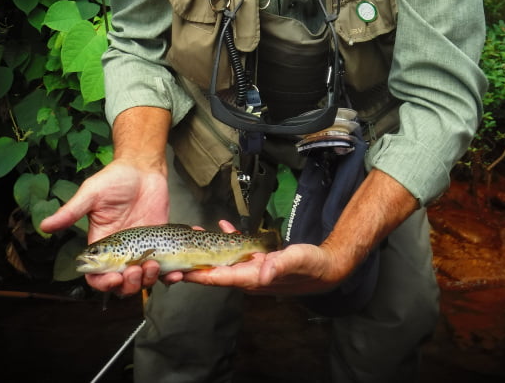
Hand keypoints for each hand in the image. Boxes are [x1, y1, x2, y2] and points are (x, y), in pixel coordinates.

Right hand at [40, 158, 168, 295]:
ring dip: (150, 280)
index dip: (104, 283)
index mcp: (102, 244)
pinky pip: (166, 268)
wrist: (143, 167)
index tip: (114, 278)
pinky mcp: (161, 244)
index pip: (98, 276)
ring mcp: (142, 249)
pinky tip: (178, 273)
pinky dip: (172, 276)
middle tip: (137, 269)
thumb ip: (71, 212)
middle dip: (129, 284)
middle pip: (122, 283)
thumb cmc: (115, 178)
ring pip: (144, 279)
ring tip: (154, 265)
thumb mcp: (91, 193)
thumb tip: (43, 226)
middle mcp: (122, 252)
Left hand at [163, 221, 345, 295]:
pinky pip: (238, 250)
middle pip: (216, 270)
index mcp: (253, 278)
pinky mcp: (261, 260)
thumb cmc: (312, 266)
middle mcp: (250, 276)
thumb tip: (262, 273)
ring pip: (224, 259)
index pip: (219, 277)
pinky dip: (229, 239)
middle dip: (196, 262)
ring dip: (208, 248)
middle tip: (176, 251)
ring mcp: (254, 269)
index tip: (179, 272)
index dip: (198, 274)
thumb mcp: (296, 261)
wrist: (328, 267)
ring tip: (194, 233)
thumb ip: (279, 265)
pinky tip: (223, 227)